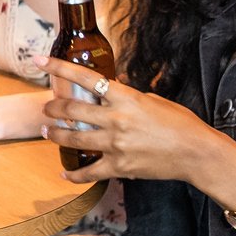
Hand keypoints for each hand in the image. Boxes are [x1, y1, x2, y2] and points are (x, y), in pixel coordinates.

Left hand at [40, 56, 235, 185]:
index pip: (83, 77)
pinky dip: (74, 174)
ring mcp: (115, 144)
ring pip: (73, 139)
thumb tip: (110, 89)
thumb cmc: (180, 123)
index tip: (39, 61)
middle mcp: (116, 119)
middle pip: (71, 110)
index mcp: (124, 97)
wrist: (196, 152)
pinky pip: (89, 172)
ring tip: (46, 132)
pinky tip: (64, 173)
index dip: (57, 68)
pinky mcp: (119, 166)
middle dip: (52, 108)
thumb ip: (128, 95)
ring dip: (55, 135)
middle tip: (45, 108)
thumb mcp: (153, 99)